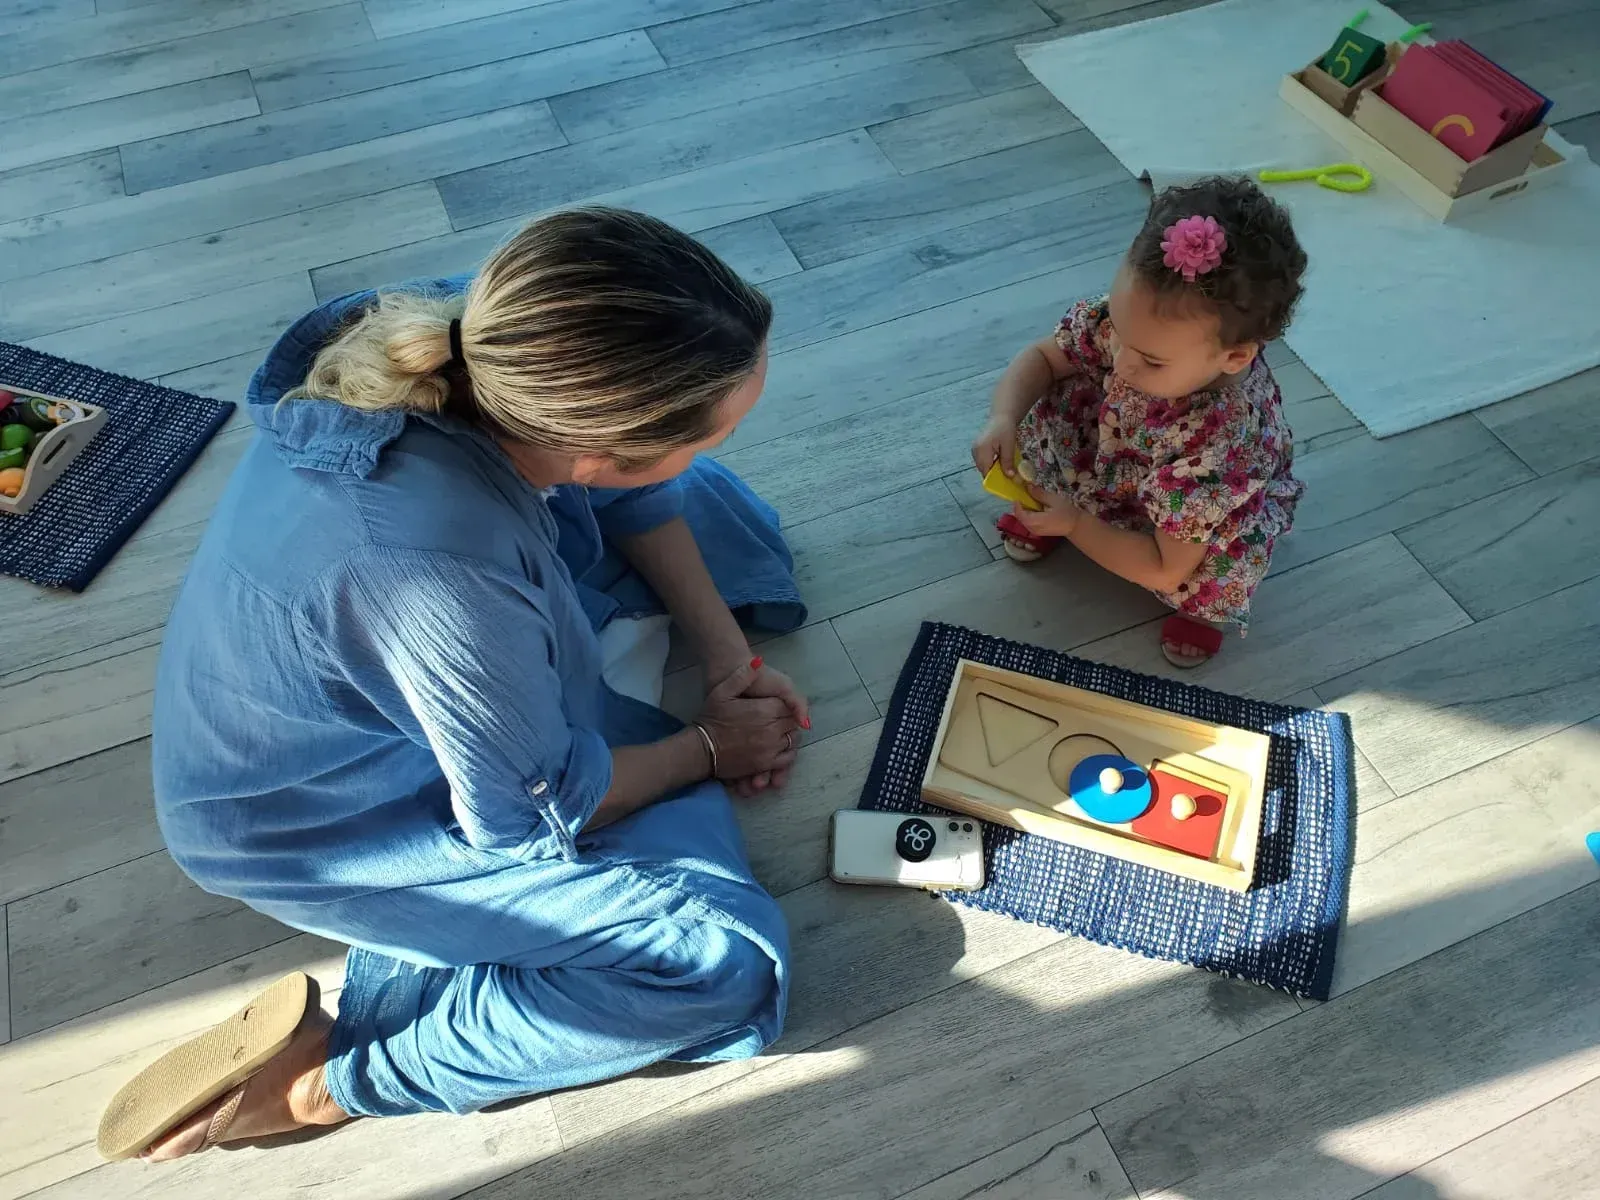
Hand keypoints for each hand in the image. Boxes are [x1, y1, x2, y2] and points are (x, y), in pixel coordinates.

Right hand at [695, 659, 798, 785]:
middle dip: (788, 720)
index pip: (789, 706)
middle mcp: (772, 729)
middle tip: (777, 718)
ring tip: (778, 732)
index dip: (785, 705)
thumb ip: (743, 675)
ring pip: (792, 740)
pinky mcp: (766, 764)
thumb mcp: (722, 690)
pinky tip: (778, 747)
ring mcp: (771, 748)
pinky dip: (787, 752)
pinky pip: (787, 758)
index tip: (777, 705)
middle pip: (792, 723)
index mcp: (765, 709)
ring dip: (788, 735)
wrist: (701, 749)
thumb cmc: (712, 717)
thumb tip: (758, 660)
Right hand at [971, 414, 1018, 475]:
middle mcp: (975, 452)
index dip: (995, 479)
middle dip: (996, 475)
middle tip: (1009, 475)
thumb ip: (1007, 462)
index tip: (1007, 482)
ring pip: (984, 467)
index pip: (986, 472)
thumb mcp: (1009, 446)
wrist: (1002, 417)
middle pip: (984, 471)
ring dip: (994, 469)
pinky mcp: (978, 450)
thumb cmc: (1006, 429)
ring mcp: (975, 451)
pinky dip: (992, 464)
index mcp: (981, 450)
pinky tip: (1001, 461)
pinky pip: (984, 462)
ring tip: (1006, 467)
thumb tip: (1010, 477)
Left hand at [1010, 485, 1083, 539]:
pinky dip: (1029, 516)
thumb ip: (1040, 494)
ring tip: (1029, 501)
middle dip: (1020, 507)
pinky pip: (1029, 523)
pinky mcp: (1039, 532)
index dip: (1017, 504)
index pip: (1019, 514)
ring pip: (1024, 521)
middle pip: (1020, 517)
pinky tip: (1035, 509)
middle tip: (1024, 496)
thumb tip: (1029, 486)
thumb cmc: (1067, 513)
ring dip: (1024, 511)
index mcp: (1035, 521)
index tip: (1018, 495)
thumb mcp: (1054, 500)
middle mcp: (1032, 528)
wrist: (1076, 526)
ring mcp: (1035, 532)